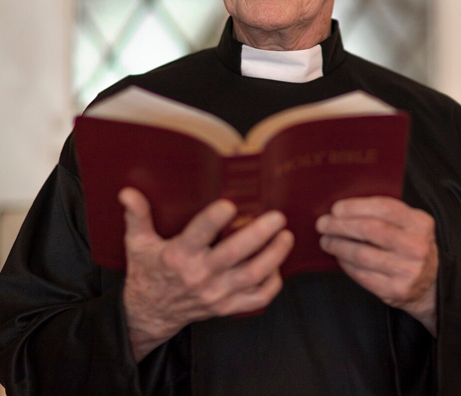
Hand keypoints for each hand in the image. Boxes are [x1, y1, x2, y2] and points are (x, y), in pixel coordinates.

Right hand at [119, 188, 293, 361]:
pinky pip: (257, 299)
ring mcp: (216, 294)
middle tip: (277, 217)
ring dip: (274, 256)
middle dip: (259, 235)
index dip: (214, 220)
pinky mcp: (227, 307)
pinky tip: (278, 265)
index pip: (198, 235)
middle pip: (235, 255)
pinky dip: (273, 284)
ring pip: (252, 276)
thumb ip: (138, 216)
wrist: (150, 313)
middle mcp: (200, 276)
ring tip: (286, 236)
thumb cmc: (147, 272)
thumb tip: (127, 192)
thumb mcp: (138, 244)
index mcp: (178, 256)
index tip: (230, 204)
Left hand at [316, 197, 437, 335]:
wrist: (432, 284)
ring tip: (326, 241)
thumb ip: (384, 213)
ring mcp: (408, 270)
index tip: (336, 209)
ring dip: (338, 246)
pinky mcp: (396, 290)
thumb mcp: (409, 224)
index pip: (384, 208)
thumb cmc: (410, 245)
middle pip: (370, 230)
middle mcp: (417, 246)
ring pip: (362, 254)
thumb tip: (342, 208)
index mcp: (420, 223)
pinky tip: (339, 257)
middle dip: (340, 226)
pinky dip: (346, 264)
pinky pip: (362, 275)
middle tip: (323, 224)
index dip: (356, 207)